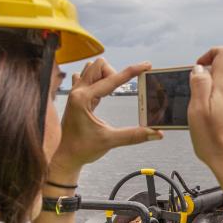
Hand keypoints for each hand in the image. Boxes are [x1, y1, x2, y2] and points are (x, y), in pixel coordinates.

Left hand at [51, 58, 161, 174]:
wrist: (66, 157)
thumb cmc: (83, 149)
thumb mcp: (110, 141)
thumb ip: (134, 135)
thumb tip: (156, 133)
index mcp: (83, 99)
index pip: (112, 79)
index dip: (132, 71)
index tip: (146, 65)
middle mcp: (77, 92)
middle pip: (99, 65)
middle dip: (114, 73)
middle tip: (122, 90)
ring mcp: (75, 93)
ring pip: (91, 68)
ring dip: (105, 75)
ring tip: (112, 91)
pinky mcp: (76, 97)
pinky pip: (86, 77)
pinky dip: (98, 80)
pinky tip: (102, 93)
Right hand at [187, 47, 222, 188]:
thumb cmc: (216, 145)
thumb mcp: (197, 112)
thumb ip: (199, 85)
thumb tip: (200, 68)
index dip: (210, 54)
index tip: (200, 68)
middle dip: (208, 89)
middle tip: (198, 110)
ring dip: (217, 105)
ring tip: (209, 126)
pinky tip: (220, 132)